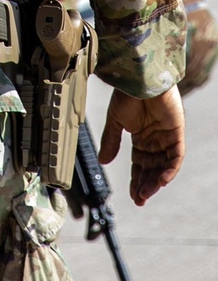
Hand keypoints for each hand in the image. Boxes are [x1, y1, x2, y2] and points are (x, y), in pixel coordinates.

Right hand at [100, 86, 184, 204]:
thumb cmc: (127, 95)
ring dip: (156, 181)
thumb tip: (103, 161)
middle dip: (146, 185)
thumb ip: (111, 141)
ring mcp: (166, 137)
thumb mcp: (115, 122)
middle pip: (152, 168)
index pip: (140, 164)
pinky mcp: (176, 134)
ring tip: (146, 194)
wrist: (139, 79)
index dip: (137, 181)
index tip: (133, 197)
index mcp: (140, 137)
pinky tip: (159, 181)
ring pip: (164, 166)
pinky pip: (175, 158)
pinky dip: (169, 170)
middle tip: (139, 200)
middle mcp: (155, 139)